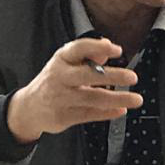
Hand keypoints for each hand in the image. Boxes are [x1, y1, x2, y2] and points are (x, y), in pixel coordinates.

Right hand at [7, 39, 142, 143]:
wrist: (28, 107)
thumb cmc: (54, 81)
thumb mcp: (66, 63)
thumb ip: (88, 56)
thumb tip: (108, 48)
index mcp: (61, 59)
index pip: (79, 48)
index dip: (98, 48)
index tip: (117, 50)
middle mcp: (60, 77)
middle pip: (88, 75)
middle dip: (113, 76)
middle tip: (133, 77)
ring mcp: (61, 98)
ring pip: (93, 98)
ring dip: (117, 99)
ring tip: (136, 99)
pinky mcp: (64, 116)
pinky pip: (89, 115)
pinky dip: (107, 113)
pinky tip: (121, 110)